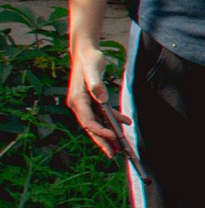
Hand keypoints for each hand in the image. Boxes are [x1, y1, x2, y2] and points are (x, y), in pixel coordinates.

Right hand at [65, 36, 119, 158]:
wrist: (85, 52)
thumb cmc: (90, 59)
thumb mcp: (94, 68)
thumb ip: (96, 83)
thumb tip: (101, 98)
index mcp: (77, 100)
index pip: (88, 121)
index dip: (100, 130)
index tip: (113, 136)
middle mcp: (78, 105)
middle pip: (91, 127)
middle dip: (102, 141)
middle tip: (113, 155)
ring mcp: (84, 104)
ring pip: (96, 123)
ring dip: (108, 135)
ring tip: (121, 147)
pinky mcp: (91, 101)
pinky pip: (101, 114)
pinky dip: (113, 120)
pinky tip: (125, 122)